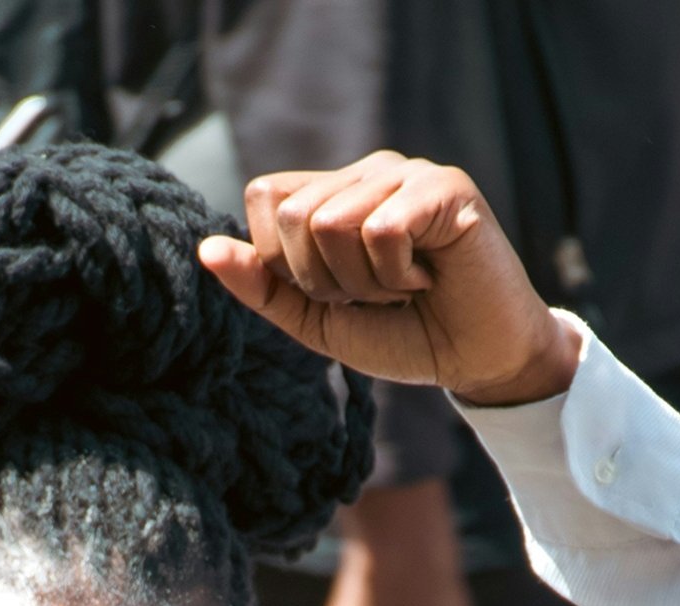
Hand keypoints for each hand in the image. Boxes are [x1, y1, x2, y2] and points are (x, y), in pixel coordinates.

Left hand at [199, 154, 580, 406]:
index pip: (266, 197)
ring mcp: (407, 173)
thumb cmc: (401, 335)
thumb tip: (206, 250)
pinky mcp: (444, 187)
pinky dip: (397, 274)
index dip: (283, 261)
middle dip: (324, 279)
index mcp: (333, 193)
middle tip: (373, 294)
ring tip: (402, 286)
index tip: (332, 290)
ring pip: (333, 222)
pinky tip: (428, 276)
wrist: (474, 359)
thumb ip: (262, 286)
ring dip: (363, 281)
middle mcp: (368, 172)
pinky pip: (380, 229)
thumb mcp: (316, 320)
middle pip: (294, 214)